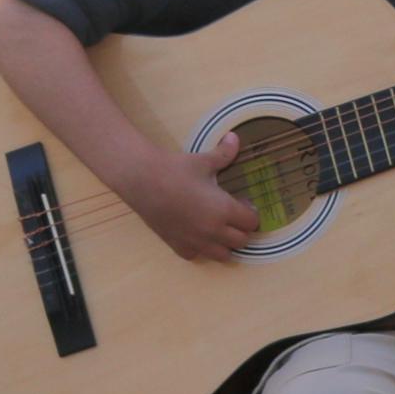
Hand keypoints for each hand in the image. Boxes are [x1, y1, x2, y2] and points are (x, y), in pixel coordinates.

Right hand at [129, 129, 261, 262]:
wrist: (142, 180)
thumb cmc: (176, 169)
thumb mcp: (204, 161)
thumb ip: (225, 154)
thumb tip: (235, 138)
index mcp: (224, 210)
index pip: (251, 222)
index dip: (250, 213)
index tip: (242, 203)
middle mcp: (213, 231)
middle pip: (241, 241)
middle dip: (242, 229)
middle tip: (232, 215)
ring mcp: (195, 241)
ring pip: (223, 255)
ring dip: (225, 244)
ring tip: (217, 228)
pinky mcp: (177, 246)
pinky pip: (197, 255)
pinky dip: (201, 248)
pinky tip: (195, 233)